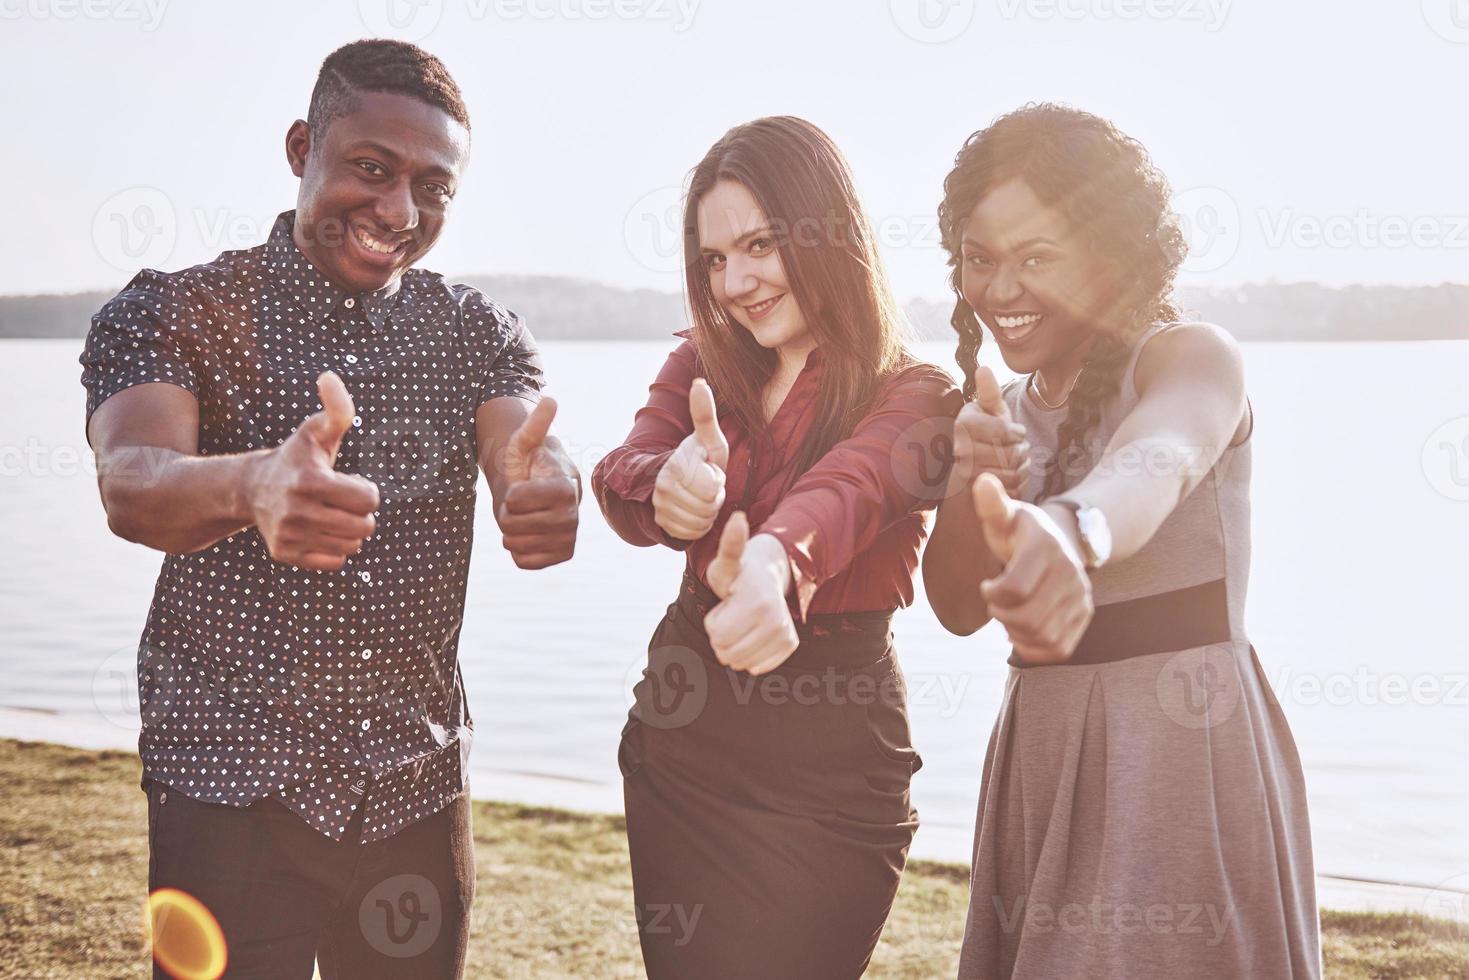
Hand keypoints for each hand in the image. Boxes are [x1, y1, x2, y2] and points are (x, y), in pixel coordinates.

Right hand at [246, 371, 379, 570]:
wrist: (253, 488)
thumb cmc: (297, 457)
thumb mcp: (317, 431)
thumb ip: (337, 409)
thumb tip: (329, 376)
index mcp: (310, 480)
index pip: (369, 499)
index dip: (365, 490)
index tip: (348, 482)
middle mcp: (297, 510)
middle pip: (364, 526)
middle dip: (360, 512)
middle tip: (340, 500)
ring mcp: (289, 534)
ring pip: (352, 545)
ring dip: (349, 530)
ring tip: (329, 513)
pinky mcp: (284, 553)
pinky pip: (335, 561)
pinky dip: (334, 548)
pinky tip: (318, 530)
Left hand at [497, 397, 580, 568]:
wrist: (542, 490)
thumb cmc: (529, 463)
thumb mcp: (525, 441)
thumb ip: (536, 424)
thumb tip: (550, 400)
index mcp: (564, 488)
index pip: (515, 500)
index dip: (509, 493)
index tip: (522, 483)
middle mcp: (572, 516)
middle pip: (511, 525)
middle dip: (506, 513)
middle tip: (520, 503)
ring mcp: (569, 538)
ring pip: (516, 546)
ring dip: (511, 532)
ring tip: (524, 517)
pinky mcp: (562, 555)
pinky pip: (524, 562)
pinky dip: (518, 551)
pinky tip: (529, 535)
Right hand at [653, 378, 729, 539]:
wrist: (680, 482)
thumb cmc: (702, 459)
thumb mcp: (709, 440)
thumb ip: (705, 414)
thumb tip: (699, 381)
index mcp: (675, 464)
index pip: (712, 487)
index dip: (718, 481)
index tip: (710, 471)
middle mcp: (662, 486)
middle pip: (708, 506)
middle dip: (715, 498)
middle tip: (708, 486)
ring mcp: (659, 506)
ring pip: (701, 521)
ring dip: (708, 512)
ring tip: (701, 497)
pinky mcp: (661, 523)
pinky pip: (692, 533)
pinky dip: (698, 526)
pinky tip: (694, 511)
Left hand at [703, 514, 799, 673]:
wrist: (769, 578)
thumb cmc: (739, 573)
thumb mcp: (727, 562)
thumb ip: (729, 545)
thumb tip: (737, 518)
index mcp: (758, 603)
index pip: (717, 637)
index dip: (713, 622)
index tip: (725, 604)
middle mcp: (775, 621)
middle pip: (727, 654)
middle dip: (721, 635)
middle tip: (733, 612)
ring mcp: (785, 634)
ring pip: (741, 663)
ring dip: (735, 645)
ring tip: (742, 621)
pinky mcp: (790, 645)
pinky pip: (758, 667)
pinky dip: (751, 655)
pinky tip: (754, 634)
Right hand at [949, 365, 1030, 496]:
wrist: (974, 468)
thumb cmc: (987, 433)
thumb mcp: (991, 411)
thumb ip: (989, 392)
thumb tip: (984, 368)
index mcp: (963, 423)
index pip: (1003, 430)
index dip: (1016, 432)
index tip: (1015, 432)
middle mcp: (959, 449)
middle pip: (1008, 453)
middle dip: (1019, 451)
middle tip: (1016, 449)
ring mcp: (965, 474)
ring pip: (1011, 473)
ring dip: (1020, 468)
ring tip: (1014, 463)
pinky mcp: (975, 494)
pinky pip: (1008, 491)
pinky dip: (1017, 485)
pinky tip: (1011, 478)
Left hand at [971, 473, 1092, 663]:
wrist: (1064, 541)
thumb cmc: (1021, 532)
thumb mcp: (1005, 516)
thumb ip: (992, 505)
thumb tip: (982, 481)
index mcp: (1046, 547)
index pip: (1012, 589)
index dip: (991, 594)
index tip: (987, 585)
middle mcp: (1070, 572)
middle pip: (1026, 618)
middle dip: (1001, 615)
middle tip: (996, 604)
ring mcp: (1081, 596)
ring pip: (1042, 637)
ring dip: (1016, 633)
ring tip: (1010, 615)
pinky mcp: (1084, 617)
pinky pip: (1058, 650)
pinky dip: (1034, 647)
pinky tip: (1023, 630)